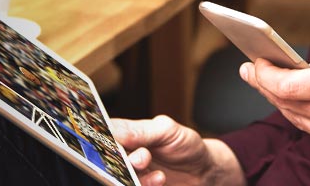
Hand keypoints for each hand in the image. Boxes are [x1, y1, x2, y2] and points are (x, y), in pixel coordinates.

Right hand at [111, 116, 242, 185]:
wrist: (204, 172)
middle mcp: (128, 154)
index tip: (111, 139)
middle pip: (109, 156)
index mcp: (130, 134)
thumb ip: (140, 130)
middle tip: (139, 155)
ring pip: (119, 175)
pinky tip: (159, 177)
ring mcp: (133, 172)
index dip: (104, 136)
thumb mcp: (167, 130)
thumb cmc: (186, 146)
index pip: (107, 133)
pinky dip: (145, 183)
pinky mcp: (141, 185)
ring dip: (133, 170)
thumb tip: (114, 129)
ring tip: (148, 162)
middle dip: (120, 156)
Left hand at [240, 44, 309, 176]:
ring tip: (269, 85)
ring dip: (281, 102)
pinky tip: (303, 104)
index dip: (264, 73)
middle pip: (286, 104)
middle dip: (264, 85)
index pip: (288, 84)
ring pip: (299, 121)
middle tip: (250, 71)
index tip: (254, 61)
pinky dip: (308, 117)